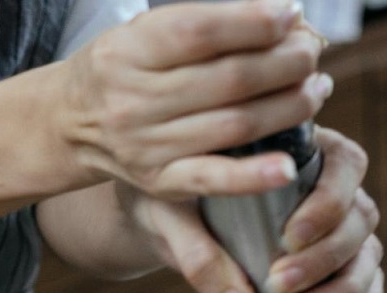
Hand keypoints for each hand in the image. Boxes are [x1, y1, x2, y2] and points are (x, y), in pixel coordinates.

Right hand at [58, 0, 330, 197]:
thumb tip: (282, 18)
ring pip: (234, 125)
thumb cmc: (126, 69)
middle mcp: (134, 98)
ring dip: (288, 107)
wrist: (71, 123)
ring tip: (316, 90)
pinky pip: (214, 179)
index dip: (253, 23)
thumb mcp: (146, 33)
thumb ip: (204, 26)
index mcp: (130, 50)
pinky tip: (289, 164)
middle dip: (284, 63)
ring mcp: (148, 144)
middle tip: (311, 53)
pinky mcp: (161, 182)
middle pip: (229, 79)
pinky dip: (254, 175)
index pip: (201, 32)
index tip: (291, 15)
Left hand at [117, 126, 382, 292]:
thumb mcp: (173, 219)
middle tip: (279, 284)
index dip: (329, 202)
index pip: (345, 164)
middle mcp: (327, 186)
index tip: (291, 237)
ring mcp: (336, 227)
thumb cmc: (170, 203)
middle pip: (359, 216)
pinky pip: (368, 284)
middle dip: (325, 257)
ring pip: (367, 254)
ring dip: (344, 289)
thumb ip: (200, 254)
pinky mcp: (337, 264)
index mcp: (300, 150)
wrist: (162, 224)